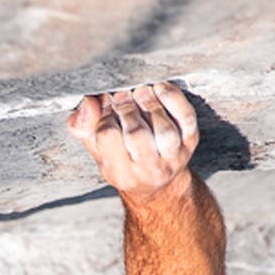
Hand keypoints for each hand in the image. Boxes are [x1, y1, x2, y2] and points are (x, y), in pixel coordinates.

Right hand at [67, 82, 197, 203]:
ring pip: (163, 129)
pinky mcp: (190, 143)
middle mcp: (149, 171)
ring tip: (138, 92)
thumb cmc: (125, 163)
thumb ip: (85, 127)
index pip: (108, 137)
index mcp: (121, 174)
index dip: (104, 115)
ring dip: (149, 103)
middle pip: (136, 133)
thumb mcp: (98, 151)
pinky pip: (185, 118)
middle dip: (126, 107)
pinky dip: (174, 99)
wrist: (158, 185)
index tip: (103, 103)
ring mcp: (173, 158)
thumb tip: (88, 102)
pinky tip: (160, 89)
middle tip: (120, 95)